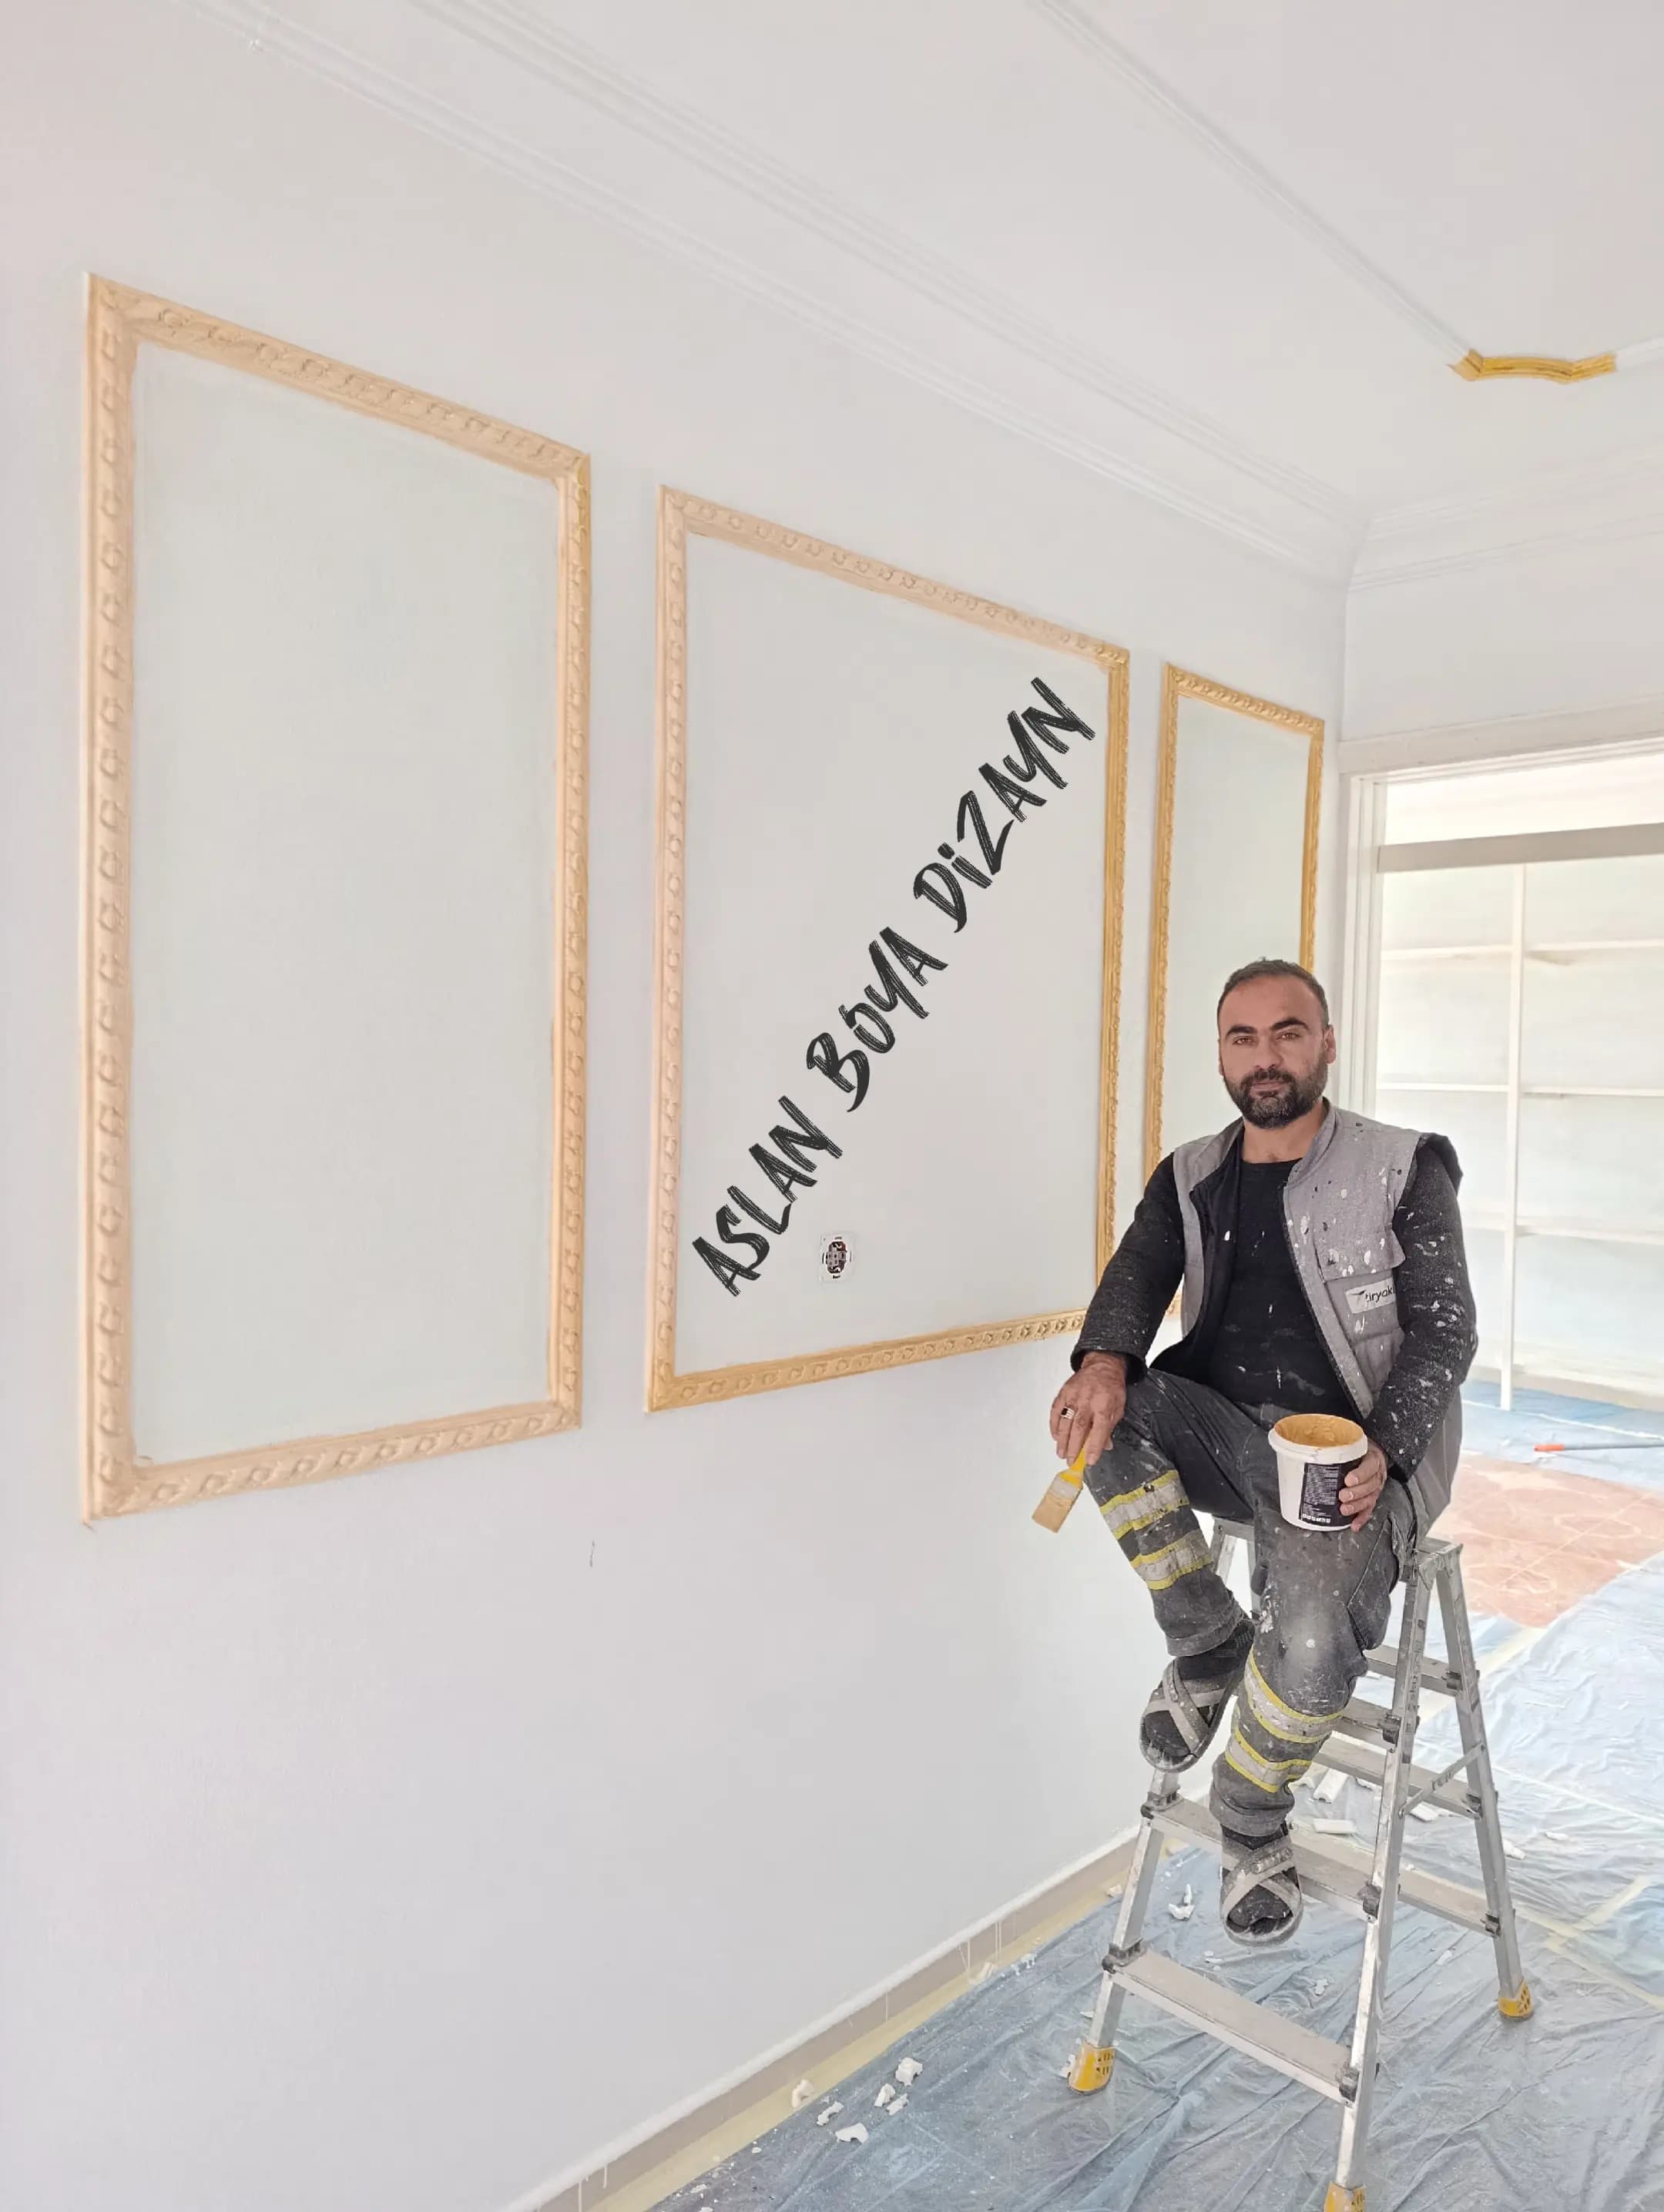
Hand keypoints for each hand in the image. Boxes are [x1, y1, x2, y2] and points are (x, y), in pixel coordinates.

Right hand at [1050, 1353, 1125, 1469]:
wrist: (1102, 1366)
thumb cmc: (1111, 1388)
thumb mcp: (1118, 1408)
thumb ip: (1110, 1427)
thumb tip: (1104, 1446)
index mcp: (1105, 1405)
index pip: (1099, 1430)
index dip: (1094, 1447)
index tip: (1090, 1460)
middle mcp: (1088, 1401)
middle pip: (1079, 1428)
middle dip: (1074, 1447)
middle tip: (1071, 1461)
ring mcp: (1074, 1396)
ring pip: (1065, 1421)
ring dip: (1062, 1440)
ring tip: (1061, 1453)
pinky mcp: (1064, 1393)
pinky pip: (1056, 1411)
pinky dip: (1054, 1425)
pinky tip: (1055, 1436)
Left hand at [1340, 1442, 1388, 1528]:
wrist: (1374, 1454)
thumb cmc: (1360, 1449)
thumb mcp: (1353, 1442)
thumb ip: (1339, 1444)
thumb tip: (1314, 1441)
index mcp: (1373, 1458)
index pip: (1370, 1466)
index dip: (1360, 1475)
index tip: (1348, 1480)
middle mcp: (1377, 1474)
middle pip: (1370, 1486)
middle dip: (1356, 1493)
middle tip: (1342, 1496)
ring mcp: (1376, 1487)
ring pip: (1370, 1499)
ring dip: (1357, 1506)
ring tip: (1344, 1510)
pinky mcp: (1372, 1497)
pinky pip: (1369, 1509)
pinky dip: (1362, 1518)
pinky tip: (1354, 1524)